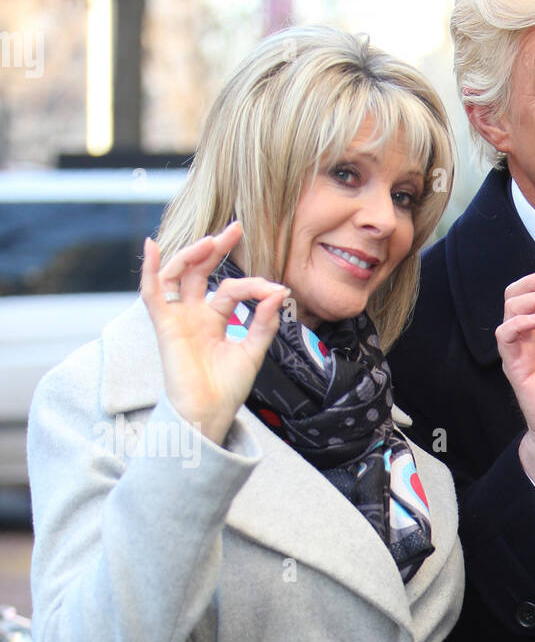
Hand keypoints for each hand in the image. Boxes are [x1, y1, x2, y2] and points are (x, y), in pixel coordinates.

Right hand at [141, 222, 287, 446]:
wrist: (210, 412)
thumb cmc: (228, 388)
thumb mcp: (253, 351)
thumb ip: (263, 321)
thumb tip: (279, 290)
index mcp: (213, 320)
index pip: (230, 290)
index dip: (252, 286)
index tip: (276, 288)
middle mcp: (192, 314)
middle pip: (199, 271)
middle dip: (215, 248)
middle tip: (236, 228)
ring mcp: (177, 318)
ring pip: (177, 275)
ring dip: (192, 254)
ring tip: (212, 240)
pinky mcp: (164, 325)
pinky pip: (151, 292)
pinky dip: (149, 269)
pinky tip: (151, 245)